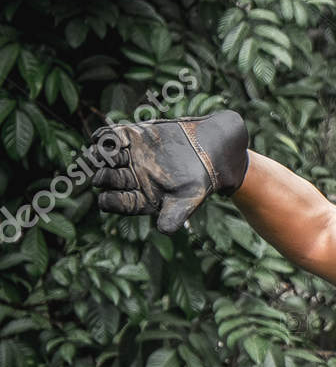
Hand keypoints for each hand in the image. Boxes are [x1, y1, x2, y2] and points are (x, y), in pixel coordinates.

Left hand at [92, 111, 248, 233]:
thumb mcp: (189, 200)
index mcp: (140, 197)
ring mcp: (130, 158)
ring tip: (96, 154)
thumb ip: (175, 215)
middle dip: (102, 177)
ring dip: (98, 156)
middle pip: (107, 179)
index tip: (105, 198)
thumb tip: (165, 231)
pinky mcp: (133, 138)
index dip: (109, 201)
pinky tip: (99, 137)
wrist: (209, 151)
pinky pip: (111, 137)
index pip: (118, 202)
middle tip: (99, 175)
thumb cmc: (199, 181)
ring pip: (105, 158)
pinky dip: (103, 136)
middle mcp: (131, 178)